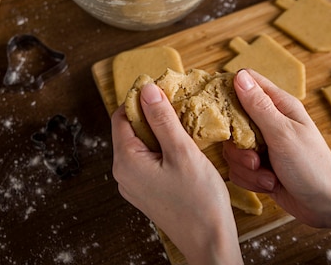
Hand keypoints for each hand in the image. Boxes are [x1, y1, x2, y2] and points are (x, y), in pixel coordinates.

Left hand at [112, 83, 242, 264]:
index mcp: (126, 161)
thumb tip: (147, 90)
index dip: (139, 98)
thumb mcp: (182, 152)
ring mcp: (134, 185)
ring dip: (159, 131)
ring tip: (184, 125)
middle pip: (130, 130)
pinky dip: (163, 148)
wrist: (210, 242)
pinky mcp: (147, 191)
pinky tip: (182, 146)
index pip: (121, 116)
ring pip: (141, 145)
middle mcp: (123, 174)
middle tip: (177, 105)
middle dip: (152, 114)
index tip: (162, 88)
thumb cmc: (199, 201)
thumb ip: (162, 119)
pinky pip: (148, 160)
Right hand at [223, 69, 330, 227]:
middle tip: (255, 157)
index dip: (229, 93)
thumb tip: (239, 76)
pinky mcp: (259, 167)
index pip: (246, 83)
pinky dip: (251, 180)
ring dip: (247, 167)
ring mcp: (263, 146)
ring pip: (233, 150)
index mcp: (278, 106)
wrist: (327, 204)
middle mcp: (268, 122)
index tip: (223, 114)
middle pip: (231, 121)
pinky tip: (270, 185)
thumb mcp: (283, 133)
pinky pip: (238, 169)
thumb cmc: (311, 165)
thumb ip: (258, 106)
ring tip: (268, 176)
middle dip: (238, 145)